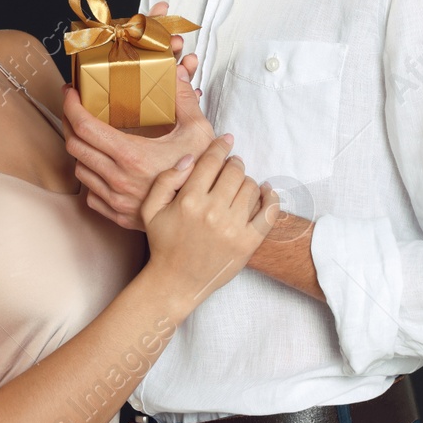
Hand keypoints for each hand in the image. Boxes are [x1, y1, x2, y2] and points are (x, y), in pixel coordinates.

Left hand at [62, 3, 216, 231]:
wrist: (204, 219)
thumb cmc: (202, 176)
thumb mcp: (198, 132)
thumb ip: (184, 99)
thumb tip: (176, 71)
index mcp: (131, 155)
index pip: (84, 126)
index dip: (71, 105)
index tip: (71, 92)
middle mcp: (117, 179)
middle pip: (74, 145)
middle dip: (69, 122)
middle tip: (76, 108)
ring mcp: (115, 200)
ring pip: (78, 169)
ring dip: (80, 150)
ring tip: (90, 136)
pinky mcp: (117, 215)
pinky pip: (89, 193)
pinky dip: (91, 176)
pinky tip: (102, 165)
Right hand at [140, 133, 278, 308]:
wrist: (177, 282)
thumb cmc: (163, 243)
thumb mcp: (151, 209)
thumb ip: (166, 179)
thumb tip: (190, 159)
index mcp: (188, 201)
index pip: (211, 161)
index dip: (220, 146)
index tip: (226, 140)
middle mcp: (212, 212)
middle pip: (234, 171)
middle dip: (234, 164)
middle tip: (232, 166)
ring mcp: (232, 228)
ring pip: (251, 188)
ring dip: (248, 181)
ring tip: (240, 186)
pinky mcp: (248, 243)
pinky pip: (269, 213)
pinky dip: (271, 198)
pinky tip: (267, 192)